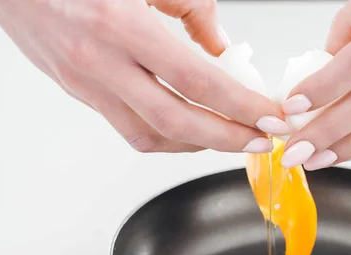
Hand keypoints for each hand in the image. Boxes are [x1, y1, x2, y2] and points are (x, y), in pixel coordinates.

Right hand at [0, 0, 288, 153]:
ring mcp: (85, 83)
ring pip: (150, 136)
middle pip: (175, 122)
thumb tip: (220, 47)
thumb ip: (188, 8)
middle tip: (260, 142)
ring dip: (196, 145)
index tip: (271, 117)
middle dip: (226, 138)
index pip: (196, 80)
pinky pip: (128, 129)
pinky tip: (188, 130)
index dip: (240, 105)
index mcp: (120, 24)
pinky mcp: (78, 92)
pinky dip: (166, 138)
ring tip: (229, 137)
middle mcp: (99, 61)